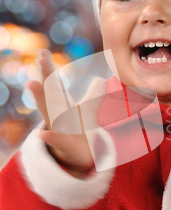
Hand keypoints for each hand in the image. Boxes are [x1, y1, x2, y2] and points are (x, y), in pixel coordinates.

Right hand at [27, 50, 101, 177]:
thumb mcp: (87, 111)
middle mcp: (56, 113)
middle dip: (45, 76)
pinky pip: (56, 141)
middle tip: (39, 60)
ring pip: (49, 113)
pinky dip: (50, 138)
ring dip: (40, 99)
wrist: (78, 156)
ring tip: (31, 84)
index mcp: (62, 104)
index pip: (55, 84)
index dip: (49, 69)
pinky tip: (43, 134)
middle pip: (50, 94)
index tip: (43, 53)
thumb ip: (94, 95)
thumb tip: (100, 79)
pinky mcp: (63, 145)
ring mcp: (57, 128)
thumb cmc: (78, 130)